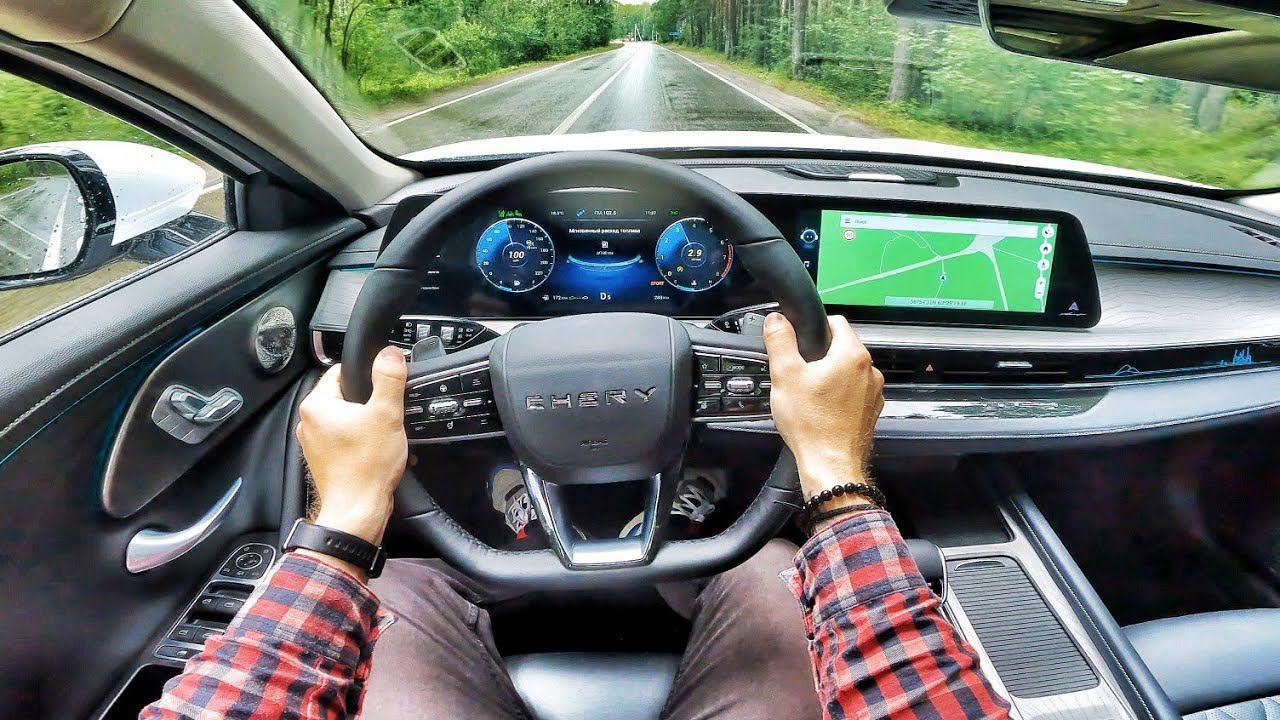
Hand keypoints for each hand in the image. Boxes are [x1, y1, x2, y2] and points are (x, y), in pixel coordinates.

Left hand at [295, 347, 408, 549]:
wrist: (358, 511)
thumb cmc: (367, 467)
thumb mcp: (386, 414)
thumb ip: (388, 378)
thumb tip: (389, 354)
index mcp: (316, 405)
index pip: (340, 372)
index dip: (367, 376)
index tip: (383, 390)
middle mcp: (309, 422)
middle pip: (346, 396)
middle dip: (369, 404)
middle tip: (385, 418)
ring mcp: (314, 443)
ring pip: (347, 419)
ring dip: (367, 424)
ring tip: (382, 439)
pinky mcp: (324, 460)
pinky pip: (345, 440)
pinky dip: (362, 442)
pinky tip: (376, 453)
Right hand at [763, 313, 884, 509]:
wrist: (830, 464)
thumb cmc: (811, 424)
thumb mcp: (785, 375)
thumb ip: (780, 341)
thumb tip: (776, 320)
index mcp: (852, 355)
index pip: (837, 322)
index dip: (815, 327)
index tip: (802, 340)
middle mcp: (870, 371)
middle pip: (843, 348)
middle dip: (821, 356)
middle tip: (799, 372)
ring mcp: (873, 393)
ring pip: (849, 372)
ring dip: (831, 376)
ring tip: (810, 394)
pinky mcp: (871, 411)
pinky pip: (854, 393)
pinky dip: (839, 396)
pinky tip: (822, 410)